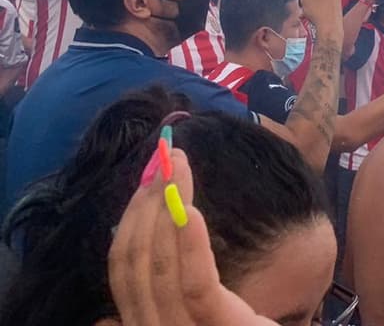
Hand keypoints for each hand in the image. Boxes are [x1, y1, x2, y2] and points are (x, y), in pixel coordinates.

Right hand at [109, 147, 276, 325]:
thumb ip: (153, 323)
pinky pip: (196, 285)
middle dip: (146, 205)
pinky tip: (191, 208)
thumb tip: (101, 320)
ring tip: (176, 169)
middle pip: (137, 265)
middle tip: (163, 159)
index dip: (129, 221)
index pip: (122, 273)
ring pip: (160, 270)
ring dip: (166, 211)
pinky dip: (190, 244)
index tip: (145, 178)